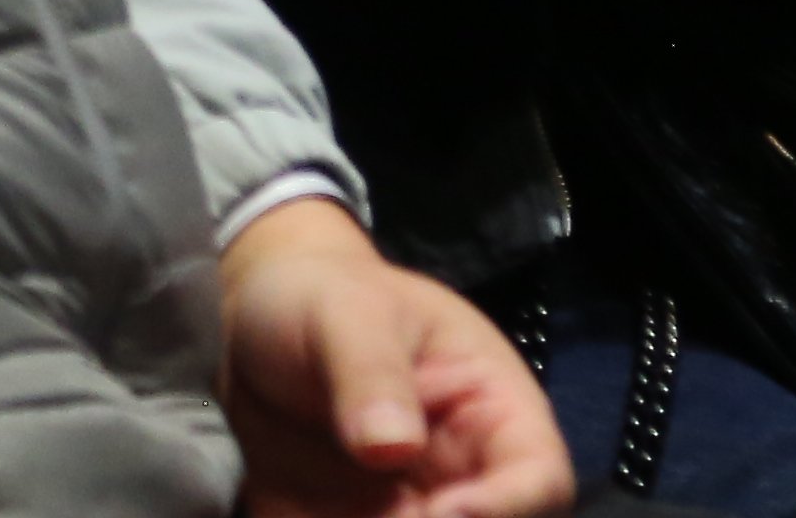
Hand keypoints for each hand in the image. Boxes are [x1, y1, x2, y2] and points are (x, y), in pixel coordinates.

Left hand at [214, 198, 573, 517]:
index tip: (439, 511)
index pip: (540, 478)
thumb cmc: (323, 299)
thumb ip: (371, 371)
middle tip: (373, 512)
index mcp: (491, 410)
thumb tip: (392, 447)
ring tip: (323, 502)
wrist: (255, 322)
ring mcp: (407, 510)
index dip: (506, 508)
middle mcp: (461, 478)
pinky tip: (291, 505)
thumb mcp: (346, 314)